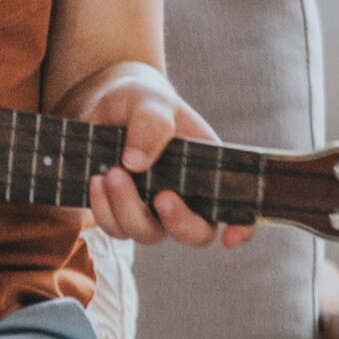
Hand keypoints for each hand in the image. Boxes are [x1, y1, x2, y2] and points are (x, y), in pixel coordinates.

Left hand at [73, 65, 251, 249]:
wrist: (105, 104)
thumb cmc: (141, 100)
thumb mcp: (150, 100)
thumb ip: (151, 124)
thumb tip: (136, 163)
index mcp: (209, 169)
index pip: (237, 208)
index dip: (242, 228)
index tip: (230, 238)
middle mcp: (186, 196)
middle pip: (195, 234)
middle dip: (178, 222)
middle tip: (161, 195)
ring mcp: (152, 209)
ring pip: (148, 234)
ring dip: (128, 210)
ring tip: (110, 173)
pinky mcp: (120, 211)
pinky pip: (114, 228)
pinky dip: (103, 209)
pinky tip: (96, 180)